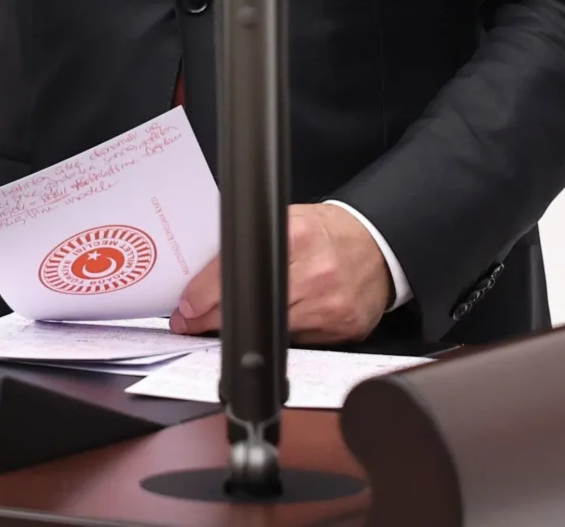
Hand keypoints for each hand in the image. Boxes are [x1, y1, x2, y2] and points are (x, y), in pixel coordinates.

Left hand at [170, 203, 392, 345]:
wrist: (377, 246)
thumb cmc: (328, 232)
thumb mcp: (289, 221)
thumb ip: (255, 245)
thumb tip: (205, 276)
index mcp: (297, 236)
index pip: (236, 270)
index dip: (203, 295)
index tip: (187, 308)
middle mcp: (316, 270)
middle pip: (248, 308)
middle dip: (212, 319)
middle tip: (194, 322)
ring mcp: (330, 304)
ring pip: (269, 331)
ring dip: (242, 332)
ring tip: (227, 325)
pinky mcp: (343, 328)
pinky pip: (297, 344)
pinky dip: (278, 337)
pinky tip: (273, 326)